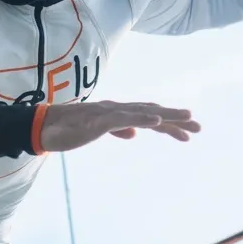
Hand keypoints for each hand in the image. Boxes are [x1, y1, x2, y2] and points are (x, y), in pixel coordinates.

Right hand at [37, 100, 199, 152]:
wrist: (43, 127)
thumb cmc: (68, 130)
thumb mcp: (97, 131)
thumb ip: (117, 130)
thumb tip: (135, 134)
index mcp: (117, 114)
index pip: (148, 116)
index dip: (170, 122)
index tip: (189, 131)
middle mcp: (117, 110)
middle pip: (152, 112)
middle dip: (176, 119)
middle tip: (199, 126)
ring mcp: (108, 114)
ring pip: (144, 113)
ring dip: (167, 116)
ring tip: (187, 119)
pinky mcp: (99, 120)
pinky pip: (124, 119)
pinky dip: (143, 118)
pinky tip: (157, 119)